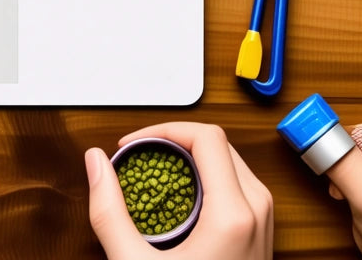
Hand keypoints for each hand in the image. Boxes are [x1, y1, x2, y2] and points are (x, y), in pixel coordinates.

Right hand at [86, 123, 272, 258]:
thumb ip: (109, 212)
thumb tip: (97, 163)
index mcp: (234, 214)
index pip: (206, 136)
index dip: (164, 129)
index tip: (134, 145)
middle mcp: (257, 211)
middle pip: (218, 144)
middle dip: (174, 141)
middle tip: (139, 155)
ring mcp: (264, 222)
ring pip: (229, 162)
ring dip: (191, 159)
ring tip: (156, 174)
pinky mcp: (261, 231)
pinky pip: (237, 185)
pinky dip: (205, 179)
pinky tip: (178, 197)